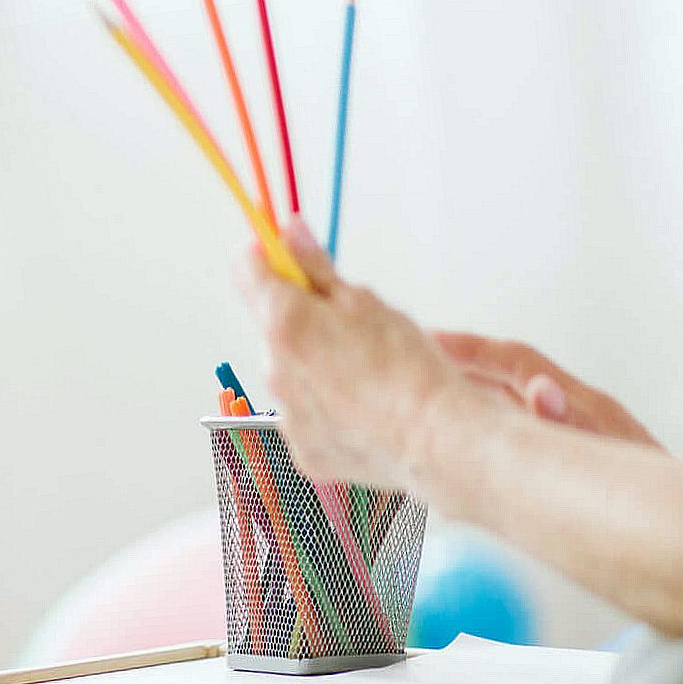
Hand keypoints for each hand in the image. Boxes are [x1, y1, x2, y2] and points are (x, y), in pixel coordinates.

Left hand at [235, 217, 500, 500]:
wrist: (435, 441)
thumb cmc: (407, 368)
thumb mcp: (364, 300)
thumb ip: (316, 266)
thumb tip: (289, 233)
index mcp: (284, 323)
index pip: (247, 272)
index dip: (266, 257)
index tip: (287, 255)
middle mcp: (273, 369)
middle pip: (273, 326)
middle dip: (301, 318)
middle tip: (351, 323)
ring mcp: (287, 415)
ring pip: (291, 372)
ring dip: (314, 364)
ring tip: (366, 373)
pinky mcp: (304, 450)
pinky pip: (307, 415)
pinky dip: (327, 406)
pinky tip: (365, 407)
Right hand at [430, 330, 661, 448]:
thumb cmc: (655, 500)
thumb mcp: (611, 458)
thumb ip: (573, 425)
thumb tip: (541, 390)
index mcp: (582, 402)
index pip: (515, 360)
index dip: (470, 348)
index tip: (428, 340)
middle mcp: (575, 410)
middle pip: (505, 374)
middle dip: (457, 363)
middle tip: (409, 360)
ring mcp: (573, 432)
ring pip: (508, 401)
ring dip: (467, 393)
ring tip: (421, 396)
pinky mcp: (570, 457)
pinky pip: (516, 430)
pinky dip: (485, 426)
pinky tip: (462, 446)